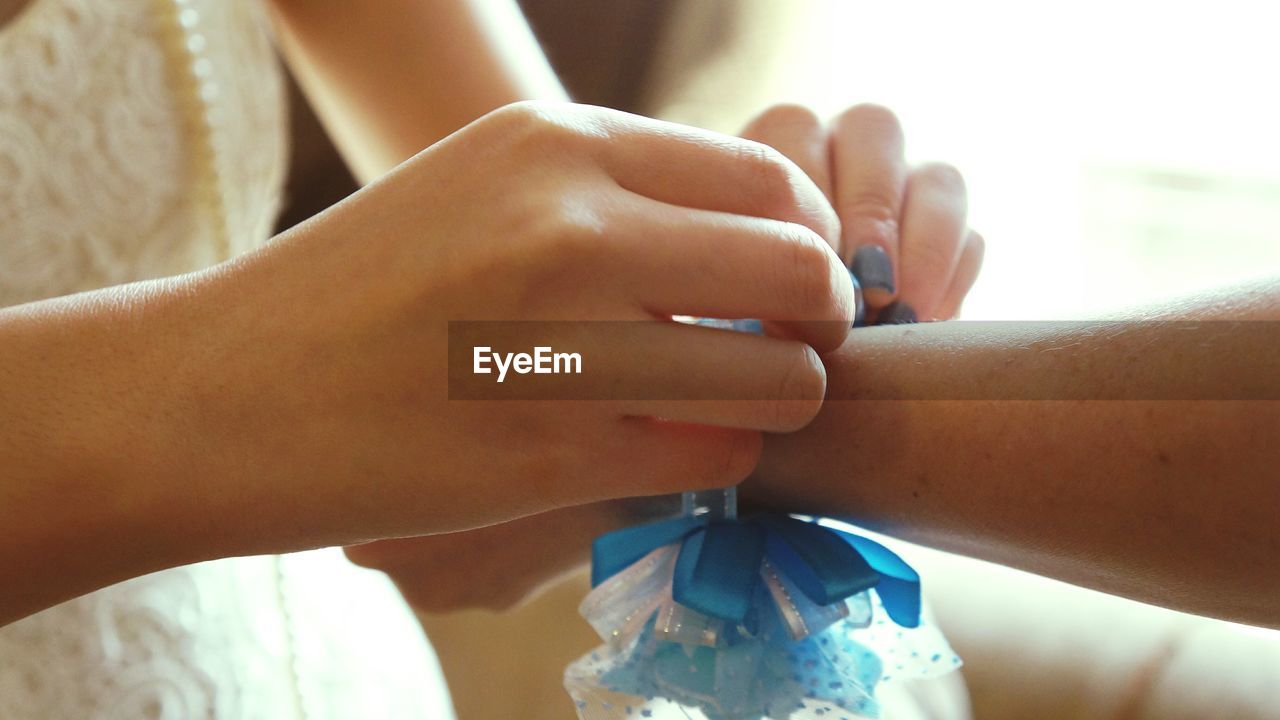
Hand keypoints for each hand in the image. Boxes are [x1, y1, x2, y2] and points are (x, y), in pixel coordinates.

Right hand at [347, 102, 978, 612]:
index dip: (810, 235)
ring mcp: (567, 345)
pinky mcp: (554, 456)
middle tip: (793, 345)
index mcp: (558, 144)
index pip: (768, 176)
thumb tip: (752, 238)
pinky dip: (715, 456)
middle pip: (800, 267)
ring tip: (736, 403)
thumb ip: (614, 197)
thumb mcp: (484, 187)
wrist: (227, 390)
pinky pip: (715, 457)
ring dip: (782, 396)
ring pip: (779, 375)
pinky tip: (668, 448)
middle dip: (822, 317)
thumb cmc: (359, 289)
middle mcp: (573, 228)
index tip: (791, 280)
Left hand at [739, 103, 982, 322]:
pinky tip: (921, 328)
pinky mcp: (948, 238)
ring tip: (899, 314)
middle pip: (875, 129)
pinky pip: (970, 238)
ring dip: (924, 246)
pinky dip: (949, 282)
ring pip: (938, 177)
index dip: (800, 197)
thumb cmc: (730, 326)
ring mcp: (904, 186)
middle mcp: (840, 147)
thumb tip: (790, 307)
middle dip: (871, 211)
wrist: (774, 364)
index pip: (791, 130)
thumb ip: (742, 283)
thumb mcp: (721, 304)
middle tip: (862, 285)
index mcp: (769, 147)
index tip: (795, 271)